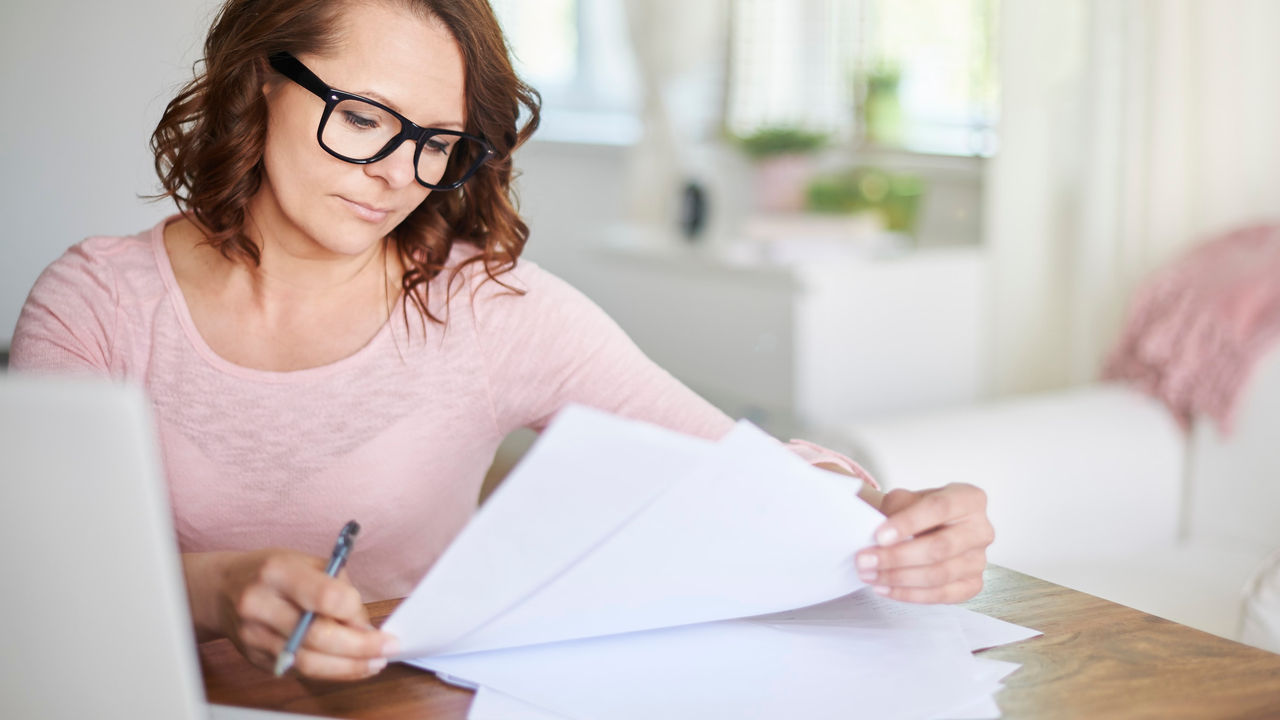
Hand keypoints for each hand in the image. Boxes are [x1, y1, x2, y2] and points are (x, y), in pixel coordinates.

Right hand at [184, 549, 397, 679]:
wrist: (221, 589)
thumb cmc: (274, 573)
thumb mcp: (307, 562)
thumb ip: (339, 588)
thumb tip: (365, 626)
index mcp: (278, 572)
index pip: (323, 595)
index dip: (353, 612)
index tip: (375, 621)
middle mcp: (260, 604)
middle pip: (316, 636)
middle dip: (359, 647)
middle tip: (388, 649)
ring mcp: (254, 635)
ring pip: (308, 661)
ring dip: (348, 667)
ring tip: (375, 664)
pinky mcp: (255, 658)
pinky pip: (299, 670)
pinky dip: (330, 671)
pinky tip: (350, 666)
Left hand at [854, 483, 993, 602]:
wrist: (930, 527)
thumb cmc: (919, 510)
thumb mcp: (906, 498)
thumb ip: (896, 510)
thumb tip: (880, 537)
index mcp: (969, 499)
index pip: (939, 508)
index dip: (908, 523)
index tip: (879, 536)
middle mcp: (981, 529)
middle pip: (939, 547)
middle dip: (897, 557)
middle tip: (865, 560)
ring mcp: (979, 559)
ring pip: (939, 575)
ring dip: (898, 578)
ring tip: (870, 575)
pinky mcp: (973, 584)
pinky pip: (941, 595)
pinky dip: (910, 594)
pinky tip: (885, 588)